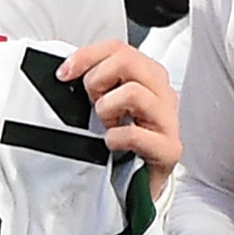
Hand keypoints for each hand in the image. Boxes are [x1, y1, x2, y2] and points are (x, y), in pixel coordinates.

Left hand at [60, 39, 179, 194]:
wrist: (139, 186)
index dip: (86, 56)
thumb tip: (69, 69)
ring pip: (133, 92)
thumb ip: (96, 82)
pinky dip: (116, 137)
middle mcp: (162, 93)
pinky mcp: (169, 148)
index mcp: (149, 77)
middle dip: (98, 80)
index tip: (64, 73)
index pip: (118, 48)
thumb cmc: (124, 144)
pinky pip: (135, 133)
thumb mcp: (107, 104)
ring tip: (107, 125)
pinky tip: (113, 143)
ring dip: (108, 109)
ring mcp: (169, 119)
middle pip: (127, 60)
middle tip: (93, 102)